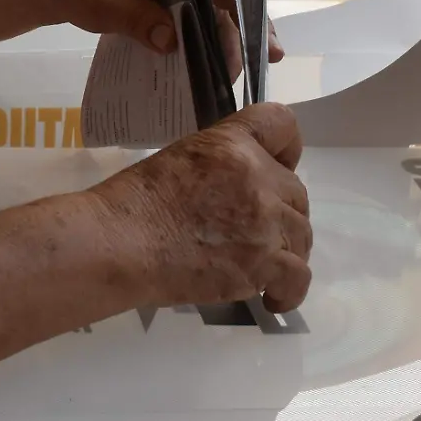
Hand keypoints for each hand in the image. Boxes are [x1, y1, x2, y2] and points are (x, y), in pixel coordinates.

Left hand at [42, 0, 284, 79]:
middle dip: (244, 22)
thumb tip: (172, 41)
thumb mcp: (94, 2)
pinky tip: (223, 58)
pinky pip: (199, 8)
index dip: (229, 10)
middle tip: (262, 59)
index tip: (243, 42)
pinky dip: (212, 31)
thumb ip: (133, 18)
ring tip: (248, 64)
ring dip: (232, 30)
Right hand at [88, 103, 311, 312]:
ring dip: (286, 250)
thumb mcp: (180, 160)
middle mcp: (258, 178)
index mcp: (233, 144)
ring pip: (301, 235)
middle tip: (254, 231)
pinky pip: (298, 276)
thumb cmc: (134, 202)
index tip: (277, 170)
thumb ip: (221, 166)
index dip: (286, 150)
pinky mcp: (262, 264)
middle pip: (297, 193)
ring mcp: (264, 222)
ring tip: (262, 266)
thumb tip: (234, 194)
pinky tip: (272, 297)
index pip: (283, 124)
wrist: (119, 244)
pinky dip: (288, 290)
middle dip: (282, 211)